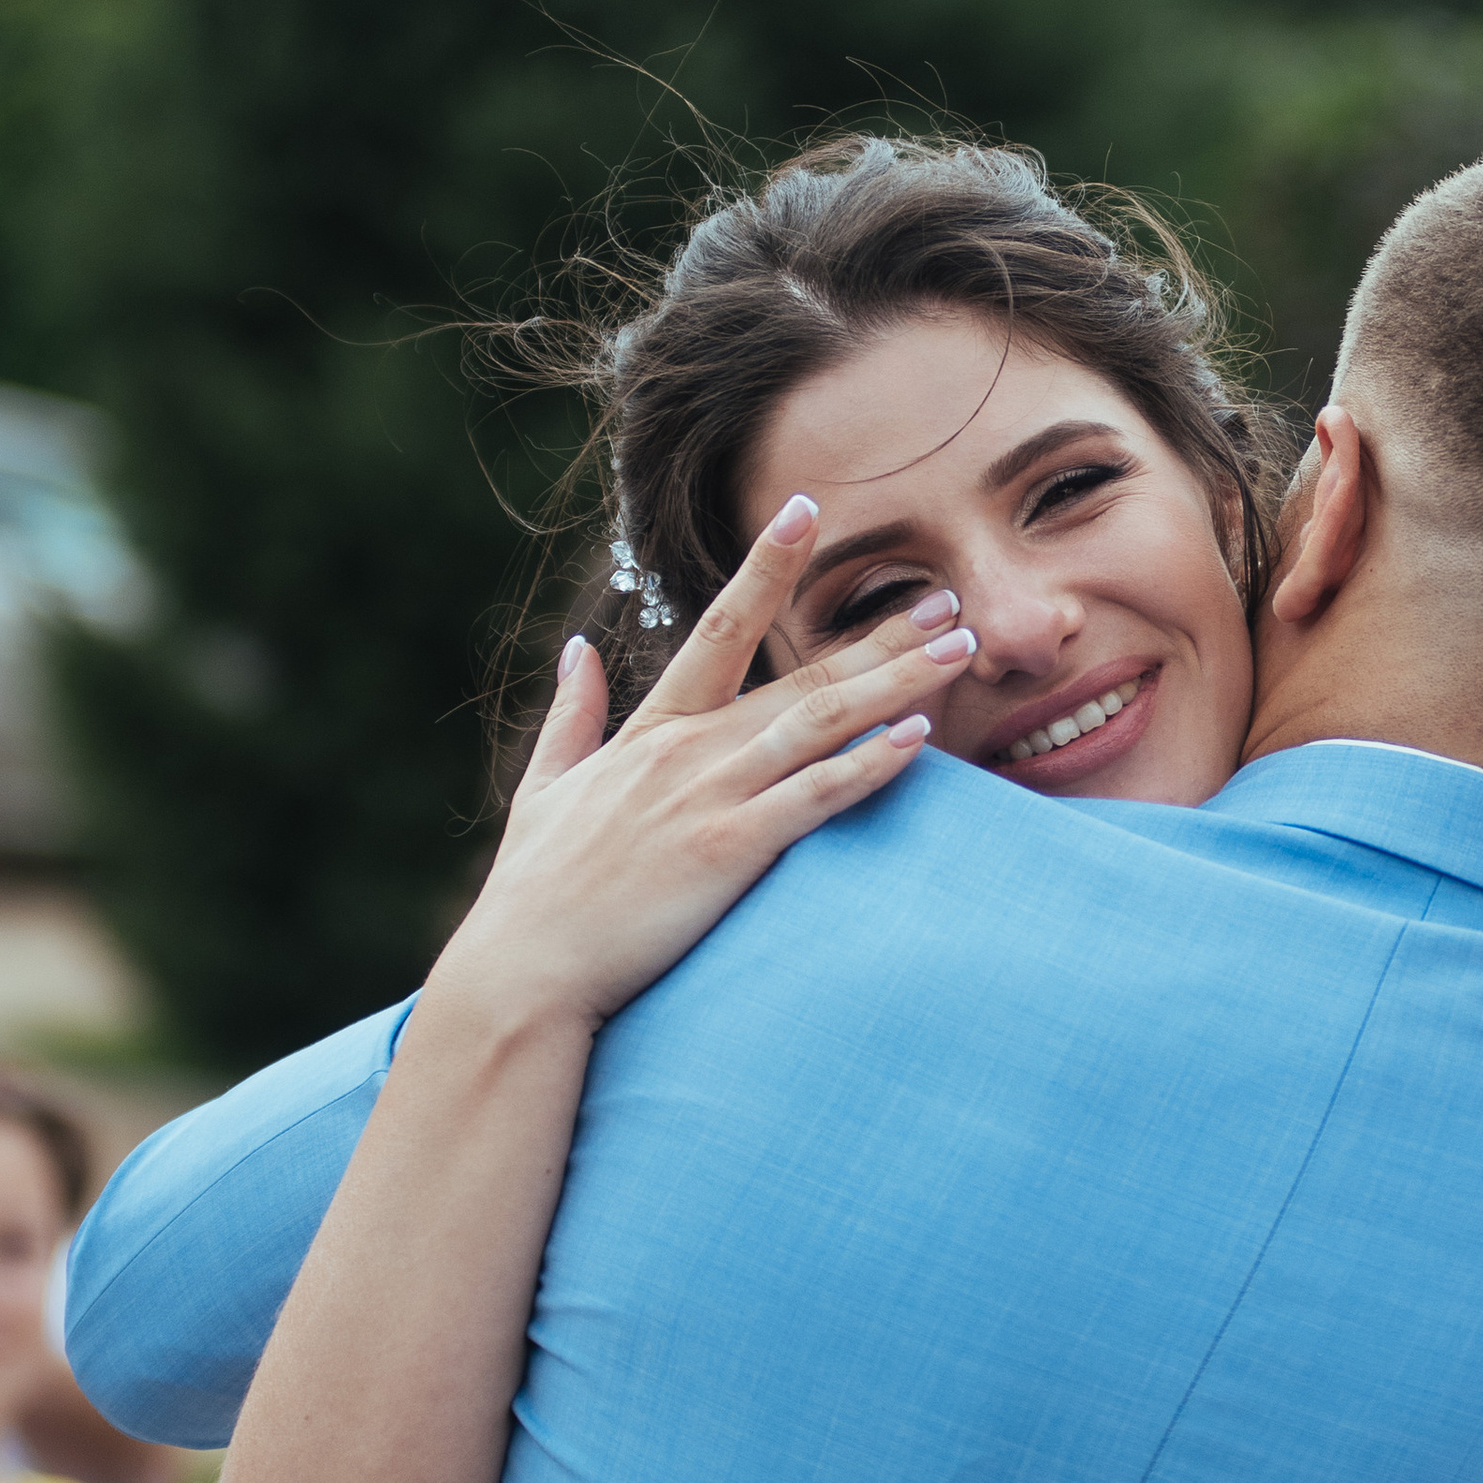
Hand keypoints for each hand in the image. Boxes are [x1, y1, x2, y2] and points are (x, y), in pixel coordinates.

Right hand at [437, 504, 976, 1035]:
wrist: (525, 969)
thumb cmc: (536, 890)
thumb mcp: (545, 787)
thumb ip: (572, 714)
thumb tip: (579, 648)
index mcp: (652, 730)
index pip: (719, 627)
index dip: (766, 567)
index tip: (808, 512)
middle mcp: (688, 751)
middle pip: (801, 675)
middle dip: (877, 636)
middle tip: (944, 601)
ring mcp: (711, 796)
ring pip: (820, 723)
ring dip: (896, 684)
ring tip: (957, 651)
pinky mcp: (729, 849)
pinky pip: (814, 797)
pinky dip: (867, 765)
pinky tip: (918, 738)